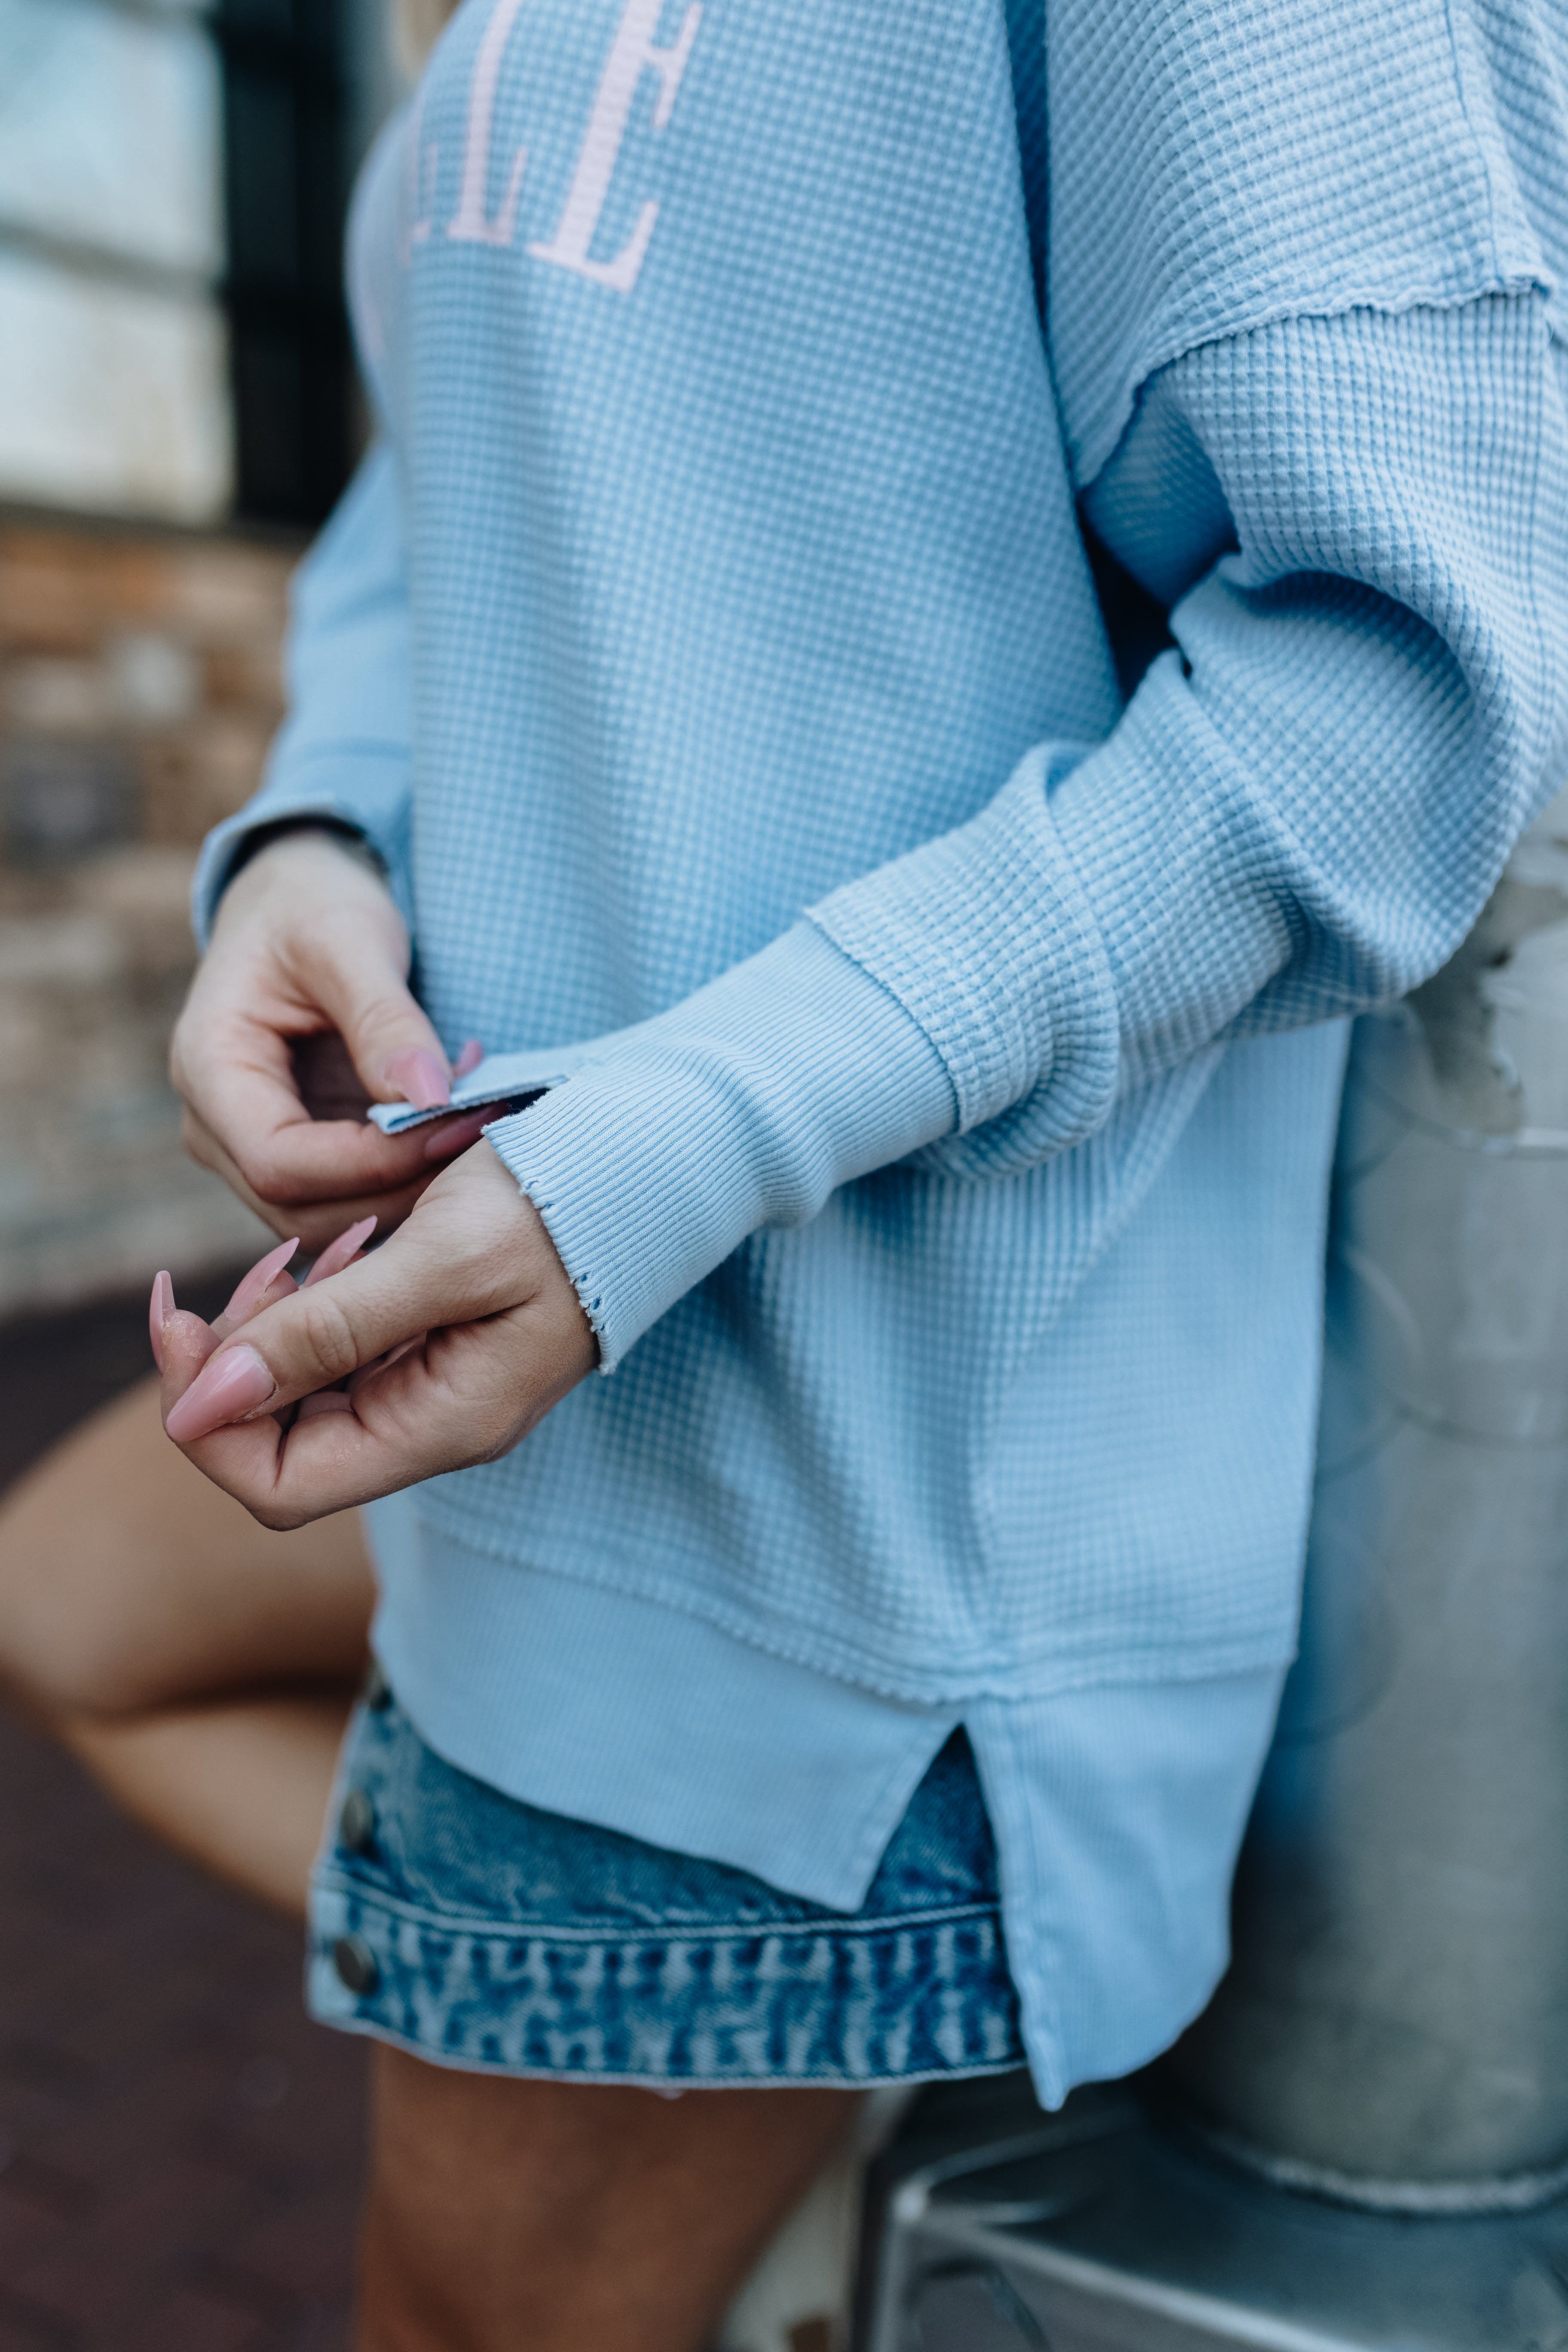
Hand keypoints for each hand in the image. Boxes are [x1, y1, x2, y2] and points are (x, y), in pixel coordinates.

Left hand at [152, 1143, 596, 1527]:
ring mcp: (440, 1391)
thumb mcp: (442, 1254)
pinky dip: (315, 1308)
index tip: (181, 1317)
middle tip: (245, 1271)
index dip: (207, 1419)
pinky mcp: (440, 1348)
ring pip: (305, 1400)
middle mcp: (437, 1426)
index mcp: (443, 1425)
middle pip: (281, 1451)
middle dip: (233, 1367)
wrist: (652, 1158)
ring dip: (274, 1329)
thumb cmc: (564, 1199)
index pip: (279, 1488)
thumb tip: (198, 1407)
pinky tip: (337, 1252)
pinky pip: (345, 1358)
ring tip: (302, 1251)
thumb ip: (327, 1332)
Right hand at [170, 828, 491, 1252]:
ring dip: (409, 1193)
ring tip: (478, 1131)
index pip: (279, 1164)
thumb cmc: (313, 903)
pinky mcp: (300, 1156)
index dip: (370, 1164)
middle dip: (398, 1188)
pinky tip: (457, 1138)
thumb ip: (384, 1018)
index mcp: (209, 1068)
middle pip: (302, 1211)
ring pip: (329, 1222)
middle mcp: (216, 1126)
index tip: (454, 1127)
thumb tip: (428, 1095)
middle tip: (485, 1136)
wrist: (297, 901)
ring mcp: (252, 1149)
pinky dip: (407, 1183)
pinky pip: (351, 1200)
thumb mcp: (350, 938)